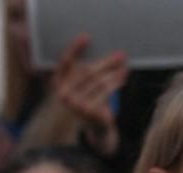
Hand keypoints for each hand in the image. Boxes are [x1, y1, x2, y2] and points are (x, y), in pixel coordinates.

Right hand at [53, 34, 128, 155]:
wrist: (96, 125)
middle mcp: (63, 94)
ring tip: (124, 65)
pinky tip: (123, 77)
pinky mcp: (88, 110)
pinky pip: (105, 91)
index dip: (74, 49)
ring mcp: (75, 104)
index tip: (85, 37)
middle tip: (120, 54)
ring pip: (99, 81)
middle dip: (106, 61)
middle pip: (87, 71)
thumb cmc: (91, 98)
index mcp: (58, 83)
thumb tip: (111, 54)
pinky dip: (116, 82)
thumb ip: (88, 70)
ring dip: (114, 72)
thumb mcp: (85, 84)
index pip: (65, 62)